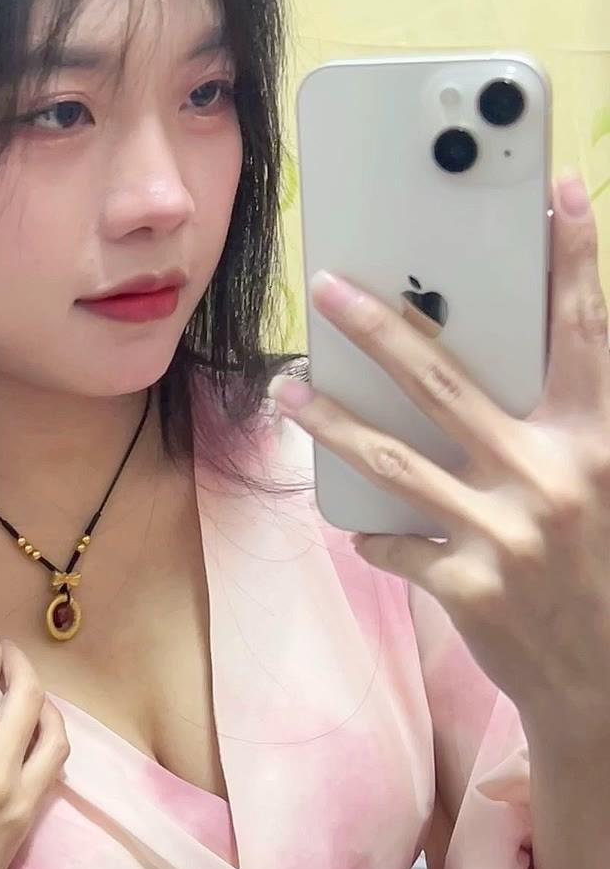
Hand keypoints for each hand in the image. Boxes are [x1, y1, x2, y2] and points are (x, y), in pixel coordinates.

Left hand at [266, 170, 609, 733]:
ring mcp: (506, 535)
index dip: (574, 257)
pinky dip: (375, 532)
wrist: (606, 680)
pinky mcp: (468, 586)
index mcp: (597, 440)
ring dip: (334, 423)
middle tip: (329, 287)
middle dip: (381, 327)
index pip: (586, 332)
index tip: (559, 189)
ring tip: (290, 393)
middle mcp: (552, 478)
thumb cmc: (600, 566)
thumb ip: (567, 422)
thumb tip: (509, 365)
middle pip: (447, 381)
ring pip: (394, 461)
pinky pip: (396, 544)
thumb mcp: (599, 482)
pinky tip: (362, 527)